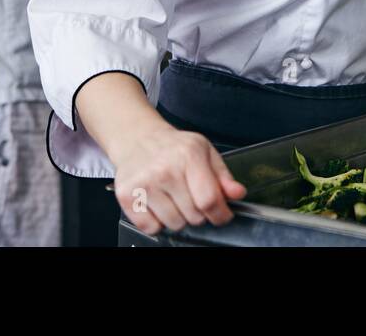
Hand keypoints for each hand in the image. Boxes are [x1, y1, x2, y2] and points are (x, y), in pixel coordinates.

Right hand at [111, 123, 246, 235]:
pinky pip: (151, 228)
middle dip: (198, 213)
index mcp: (189, 155)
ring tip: (172, 198)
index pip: (209, 200)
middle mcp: (165, 169)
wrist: (137, 138)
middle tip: (190, 197)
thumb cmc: (173, 147)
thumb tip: (238, 194)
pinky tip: (157, 203)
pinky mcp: (127, 195)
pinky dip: (157, 222)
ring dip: (178, 218)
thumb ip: (223, 176)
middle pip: (194, 216)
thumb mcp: (204, 152)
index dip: (220, 214)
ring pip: (174, 224)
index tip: (221, 215)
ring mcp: (144, 183)